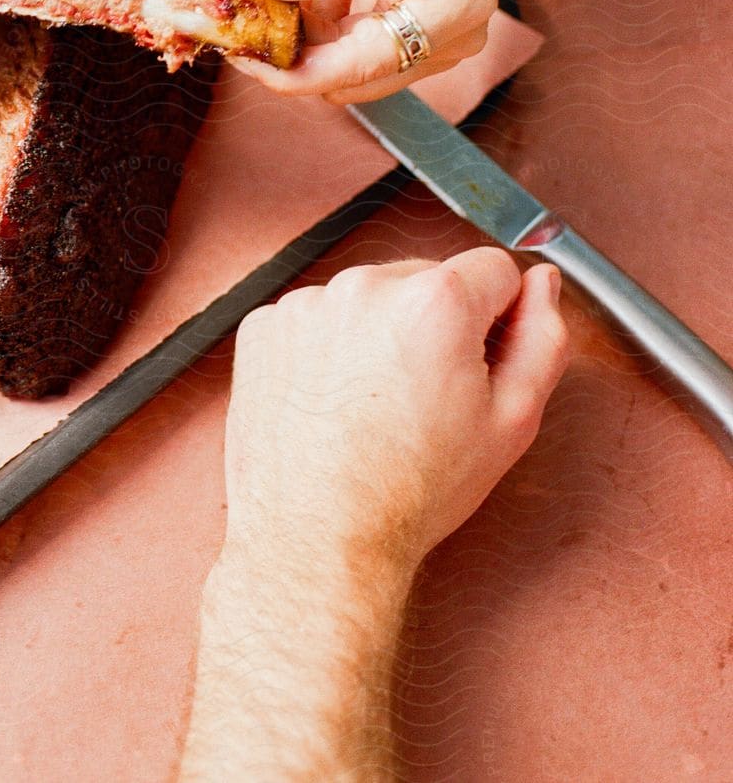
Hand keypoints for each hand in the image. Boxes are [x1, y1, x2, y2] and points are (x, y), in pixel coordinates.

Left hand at [223, 250, 568, 573]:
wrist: (317, 535)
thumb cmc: (410, 489)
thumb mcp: (512, 422)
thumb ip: (543, 338)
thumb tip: (543, 284)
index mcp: (433, 302)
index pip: (493, 269)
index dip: (497, 317)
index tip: (478, 359)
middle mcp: (363, 288)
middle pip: (424, 280)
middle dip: (433, 324)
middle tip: (423, 398)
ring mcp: (305, 305)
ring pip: (366, 301)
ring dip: (376, 335)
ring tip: (372, 408)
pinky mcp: (262, 327)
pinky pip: (314, 321)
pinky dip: (324, 350)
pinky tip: (331, 403)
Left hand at [233, 0, 496, 104]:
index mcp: (453, 6)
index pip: (363, 65)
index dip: (296, 70)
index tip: (241, 54)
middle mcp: (453, 37)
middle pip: (352, 76)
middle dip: (294, 50)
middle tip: (245, 9)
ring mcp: (436, 43)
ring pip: (344, 69)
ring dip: (306, 35)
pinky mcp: (412, 38)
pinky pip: (349, 51)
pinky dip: (321, 24)